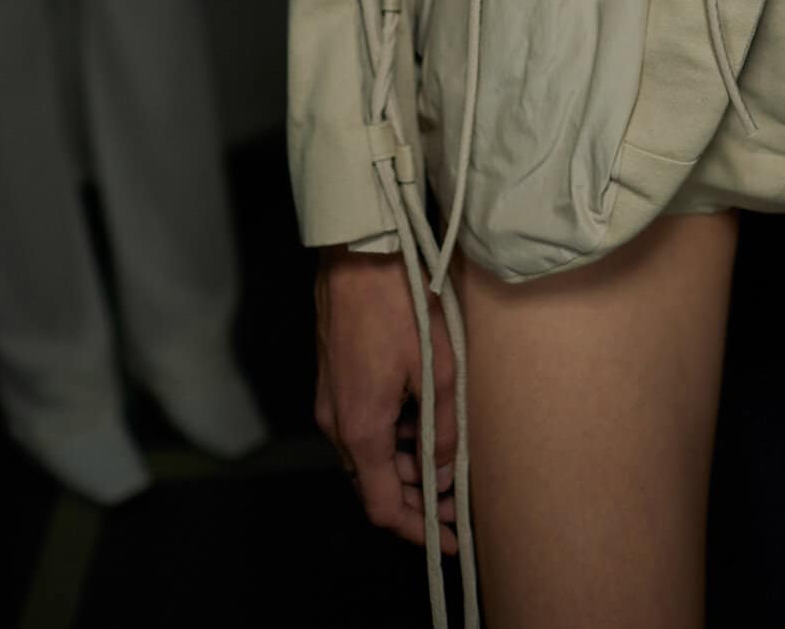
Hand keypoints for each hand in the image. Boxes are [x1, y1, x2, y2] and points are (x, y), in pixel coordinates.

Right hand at [315, 247, 458, 553]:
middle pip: (374, 483)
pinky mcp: (333, 376)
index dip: (416, 528)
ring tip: (445, 457)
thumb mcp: (437, 370)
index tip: (449, 535)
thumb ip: (443, 429)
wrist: (359, 250)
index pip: (382, 506)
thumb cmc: (401, 304)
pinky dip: (390, 436)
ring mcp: (329, 399)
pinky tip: (420, 419)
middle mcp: (336, 423)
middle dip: (415, 497)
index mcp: (360, 430)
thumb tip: (442, 474)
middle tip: (455, 500)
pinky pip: (360, 425)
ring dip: (404, 464)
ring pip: (367, 454)